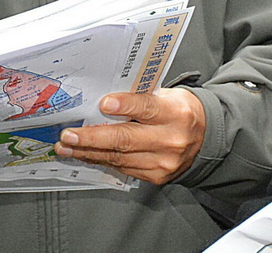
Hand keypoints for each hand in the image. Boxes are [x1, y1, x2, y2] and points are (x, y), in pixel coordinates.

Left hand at [53, 87, 205, 183]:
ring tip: (66, 146)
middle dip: (92, 138)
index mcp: (175, 113)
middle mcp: (170, 140)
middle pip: (126, 139)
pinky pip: (122, 168)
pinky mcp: (155, 176)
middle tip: (69, 135)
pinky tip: (84, 154)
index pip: (148, 108)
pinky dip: (100, 160)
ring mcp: (163, 162)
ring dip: (88, 152)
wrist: (205, 138)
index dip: (125, 106)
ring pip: (119, 157)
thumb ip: (140, 97)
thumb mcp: (167, 96)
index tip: (104, 103)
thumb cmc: (179, 111)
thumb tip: (103, 100)